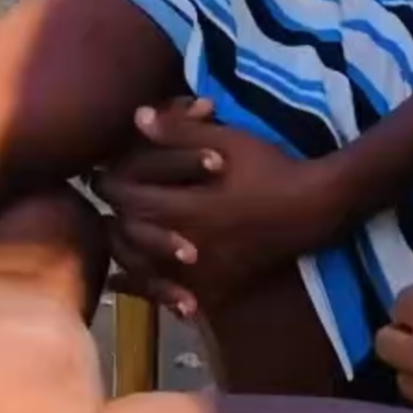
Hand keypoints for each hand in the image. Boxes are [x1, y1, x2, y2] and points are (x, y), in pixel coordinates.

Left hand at [97, 99, 341, 317]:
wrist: (312, 211)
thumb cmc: (270, 168)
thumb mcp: (227, 142)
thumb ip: (179, 131)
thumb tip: (136, 116)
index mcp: (186, 208)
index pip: (130, 198)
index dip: (111, 182)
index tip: (100, 171)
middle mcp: (187, 247)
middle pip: (131, 234)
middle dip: (113, 213)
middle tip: (102, 197)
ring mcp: (201, 274)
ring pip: (145, 270)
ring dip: (124, 250)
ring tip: (112, 233)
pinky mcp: (216, 289)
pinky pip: (171, 295)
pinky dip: (146, 289)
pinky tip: (127, 285)